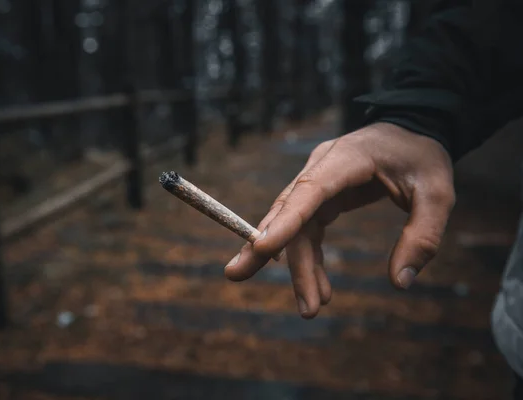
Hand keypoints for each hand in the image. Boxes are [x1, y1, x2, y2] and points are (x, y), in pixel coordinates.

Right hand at [224, 122, 454, 318]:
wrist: (415, 131)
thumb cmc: (423, 158)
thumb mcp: (438, 193)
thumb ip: (423, 235)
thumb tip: (400, 282)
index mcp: (348, 158)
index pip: (308, 190)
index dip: (284, 220)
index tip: (260, 249)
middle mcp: (323, 167)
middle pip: (289, 211)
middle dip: (268, 249)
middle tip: (238, 277)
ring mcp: (319, 179)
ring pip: (295, 225)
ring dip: (297, 266)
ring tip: (310, 309)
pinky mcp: (323, 194)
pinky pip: (308, 228)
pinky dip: (311, 259)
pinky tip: (319, 287)